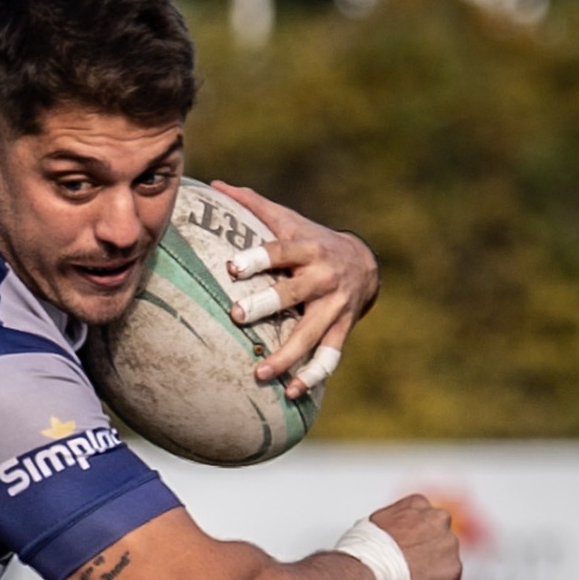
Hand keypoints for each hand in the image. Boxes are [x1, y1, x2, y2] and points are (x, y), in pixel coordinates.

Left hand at [208, 180, 379, 400]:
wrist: (364, 262)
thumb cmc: (311, 241)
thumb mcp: (289, 220)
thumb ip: (253, 205)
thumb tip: (214, 185)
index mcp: (306, 248)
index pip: (280, 250)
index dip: (257, 257)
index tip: (232, 266)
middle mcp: (323, 277)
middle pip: (292, 293)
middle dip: (267, 304)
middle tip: (238, 315)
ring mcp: (335, 307)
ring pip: (310, 334)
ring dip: (286, 356)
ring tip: (259, 374)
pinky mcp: (343, 330)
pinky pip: (328, 357)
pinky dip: (312, 377)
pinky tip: (292, 394)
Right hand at [374, 493, 462, 579]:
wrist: (368, 572)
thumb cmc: (364, 550)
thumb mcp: (375, 522)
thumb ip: (395, 521)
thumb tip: (394, 532)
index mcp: (417, 504)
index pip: (424, 518)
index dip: (415, 536)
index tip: (407, 549)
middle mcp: (438, 518)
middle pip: (439, 537)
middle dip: (428, 551)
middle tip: (411, 569)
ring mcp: (448, 543)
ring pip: (446, 558)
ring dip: (435, 569)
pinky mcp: (453, 567)